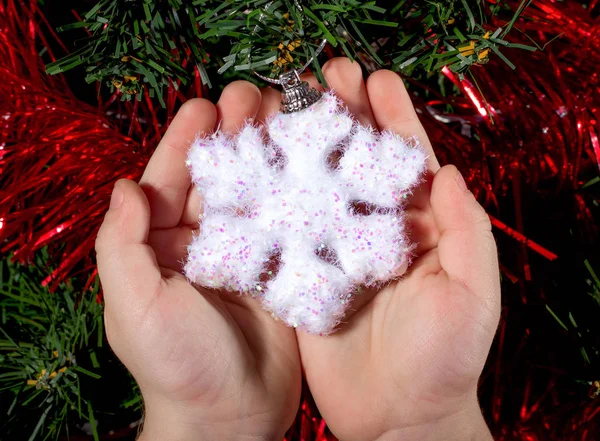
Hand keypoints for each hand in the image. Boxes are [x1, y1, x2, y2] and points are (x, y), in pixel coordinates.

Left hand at [95, 82, 300, 440]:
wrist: (231, 418)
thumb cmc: (176, 365)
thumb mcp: (134, 305)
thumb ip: (123, 244)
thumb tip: (127, 185)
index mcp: (163, 247)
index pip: (171, 181)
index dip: (185, 141)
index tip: (204, 104)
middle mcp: (205, 245)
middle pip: (219, 178)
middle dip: (233, 134)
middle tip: (252, 95)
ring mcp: (247, 256)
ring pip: (257, 193)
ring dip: (270, 154)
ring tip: (286, 115)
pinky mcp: (283, 272)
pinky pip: (290, 224)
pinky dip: (301, 193)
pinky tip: (315, 163)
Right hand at [294, 59, 500, 440]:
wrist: (398, 415)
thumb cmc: (444, 359)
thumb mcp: (472, 295)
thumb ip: (466, 231)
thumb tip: (446, 172)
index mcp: (418, 228)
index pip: (405, 162)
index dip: (393, 118)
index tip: (376, 80)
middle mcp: (373, 231)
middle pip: (356, 162)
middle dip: (346, 116)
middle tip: (328, 74)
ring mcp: (335, 251)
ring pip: (317, 186)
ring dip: (304, 145)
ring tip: (287, 105)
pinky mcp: (303, 277)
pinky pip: (286, 231)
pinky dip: (271, 197)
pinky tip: (256, 165)